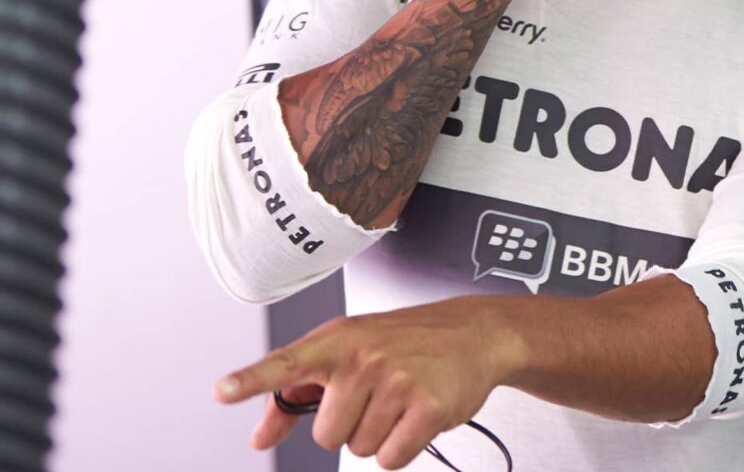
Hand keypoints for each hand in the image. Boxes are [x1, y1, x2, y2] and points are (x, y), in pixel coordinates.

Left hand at [213, 297, 521, 469]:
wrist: (474, 332)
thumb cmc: (404, 342)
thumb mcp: (348, 352)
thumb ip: (297, 395)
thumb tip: (260, 439)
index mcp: (337, 340)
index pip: (287, 363)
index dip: (252, 380)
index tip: (222, 391)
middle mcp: (364, 357)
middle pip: (326, 436)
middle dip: (350, 425)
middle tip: (378, 394)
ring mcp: (397, 381)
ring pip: (359, 448)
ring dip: (379, 434)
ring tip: (402, 399)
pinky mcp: (428, 407)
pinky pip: (390, 459)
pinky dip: (402, 447)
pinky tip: (417, 416)